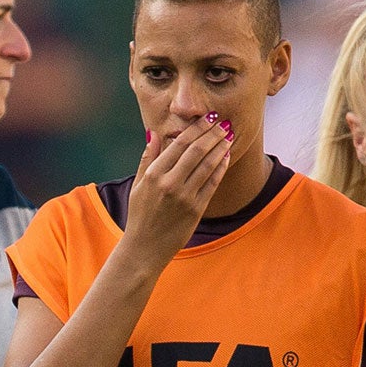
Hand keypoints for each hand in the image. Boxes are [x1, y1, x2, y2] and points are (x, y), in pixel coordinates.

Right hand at [121, 117, 230, 266]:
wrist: (144, 248)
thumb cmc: (139, 216)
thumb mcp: (137, 186)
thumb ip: (147, 159)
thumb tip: (153, 134)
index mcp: (153, 175)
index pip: (179, 144)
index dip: (197, 128)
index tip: (208, 118)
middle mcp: (169, 183)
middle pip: (197, 150)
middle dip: (212, 133)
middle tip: (223, 122)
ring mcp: (184, 196)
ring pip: (208, 164)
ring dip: (220, 147)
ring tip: (228, 136)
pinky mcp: (196, 208)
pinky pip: (213, 182)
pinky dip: (221, 167)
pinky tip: (226, 156)